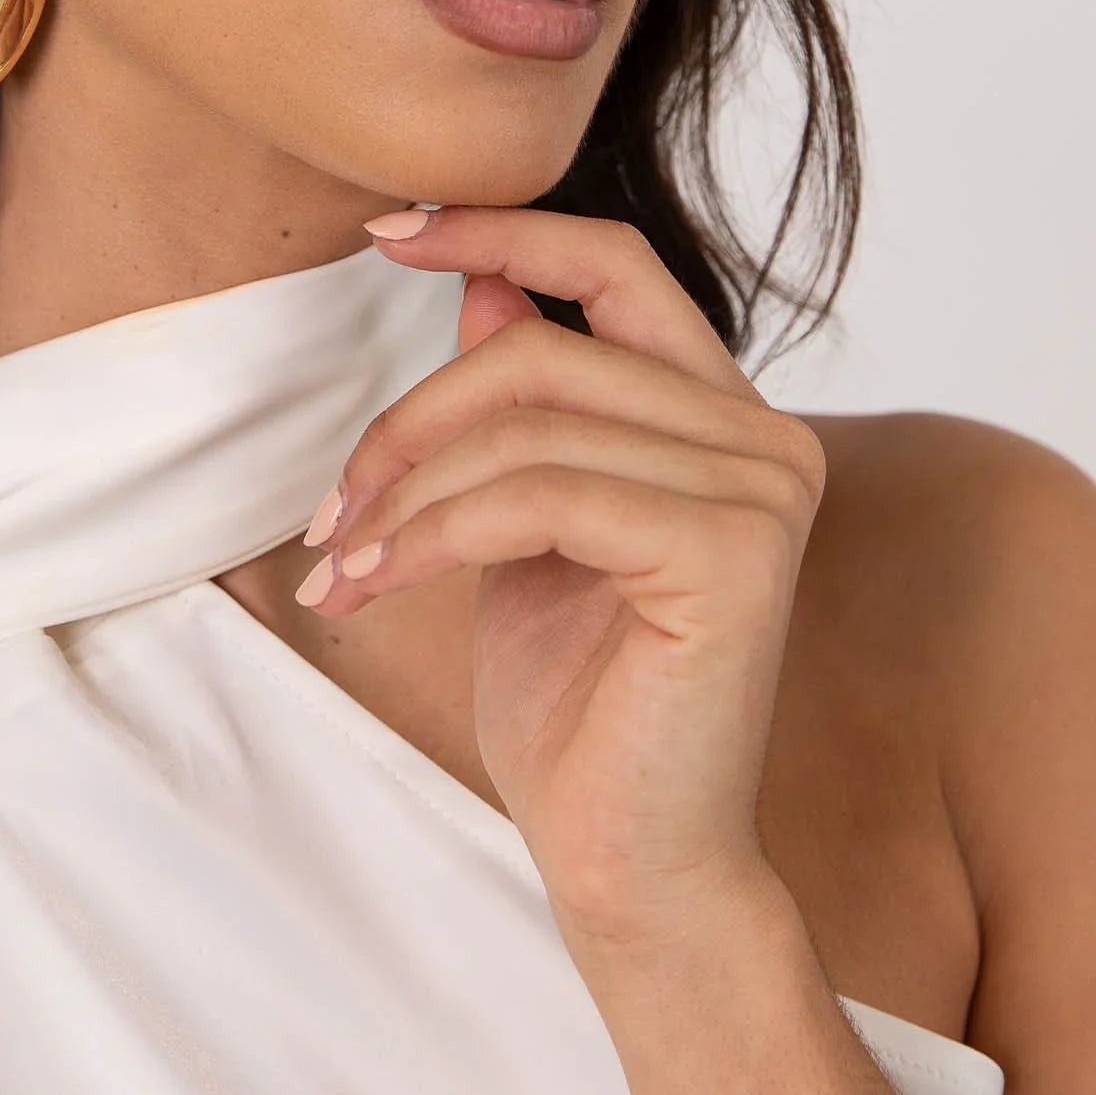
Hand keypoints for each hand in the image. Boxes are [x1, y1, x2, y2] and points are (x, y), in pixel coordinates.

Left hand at [306, 206, 825, 955]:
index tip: (384, 229)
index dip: (499, 230)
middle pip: (541, 354)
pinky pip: (541, 496)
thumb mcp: (521, 533)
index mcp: (721, 421)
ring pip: (529, 425)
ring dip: (404, 493)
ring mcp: (764, 490)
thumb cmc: (579, 714)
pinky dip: (434, 535)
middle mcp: (766, 438)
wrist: (631, 865)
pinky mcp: (738, 554)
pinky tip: (377, 585)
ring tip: (343, 563)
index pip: (615, 265)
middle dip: (408, 424)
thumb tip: (477, 287)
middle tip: (328, 510)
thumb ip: (521, 414)